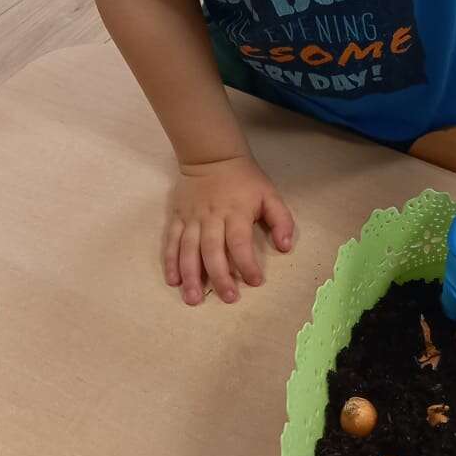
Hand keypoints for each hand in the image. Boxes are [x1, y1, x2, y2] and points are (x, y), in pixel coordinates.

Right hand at [163, 155, 294, 304]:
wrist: (212, 157)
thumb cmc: (244, 180)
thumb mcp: (270, 194)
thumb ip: (281, 220)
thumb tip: (285, 247)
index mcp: (235, 212)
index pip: (240, 243)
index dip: (247, 264)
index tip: (255, 282)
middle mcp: (211, 218)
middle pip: (212, 251)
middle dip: (219, 276)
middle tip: (228, 298)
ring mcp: (191, 219)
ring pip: (188, 250)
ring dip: (191, 275)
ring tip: (193, 298)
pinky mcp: (177, 218)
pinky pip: (171, 241)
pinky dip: (170, 261)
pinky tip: (173, 280)